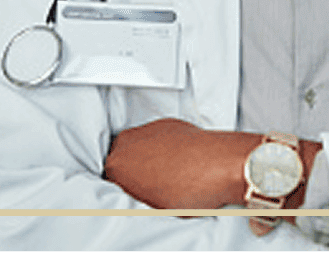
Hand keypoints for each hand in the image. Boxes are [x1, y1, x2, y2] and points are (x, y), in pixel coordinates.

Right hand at [104, 118, 260, 209]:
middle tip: (148, 187)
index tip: (134, 196)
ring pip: (139, 146)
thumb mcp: (152, 207)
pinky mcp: (168, 122)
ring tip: (166, 174)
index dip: (123, 189)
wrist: (220, 164)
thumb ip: (135, 198)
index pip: (108, 179)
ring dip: (147, 157)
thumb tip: (136, 199)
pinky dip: (163, 146)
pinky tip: (177, 161)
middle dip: (131, 170)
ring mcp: (149, 128)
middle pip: (121, 158)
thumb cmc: (188, 190)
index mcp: (116, 165)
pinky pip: (157, 137)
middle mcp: (128, 141)